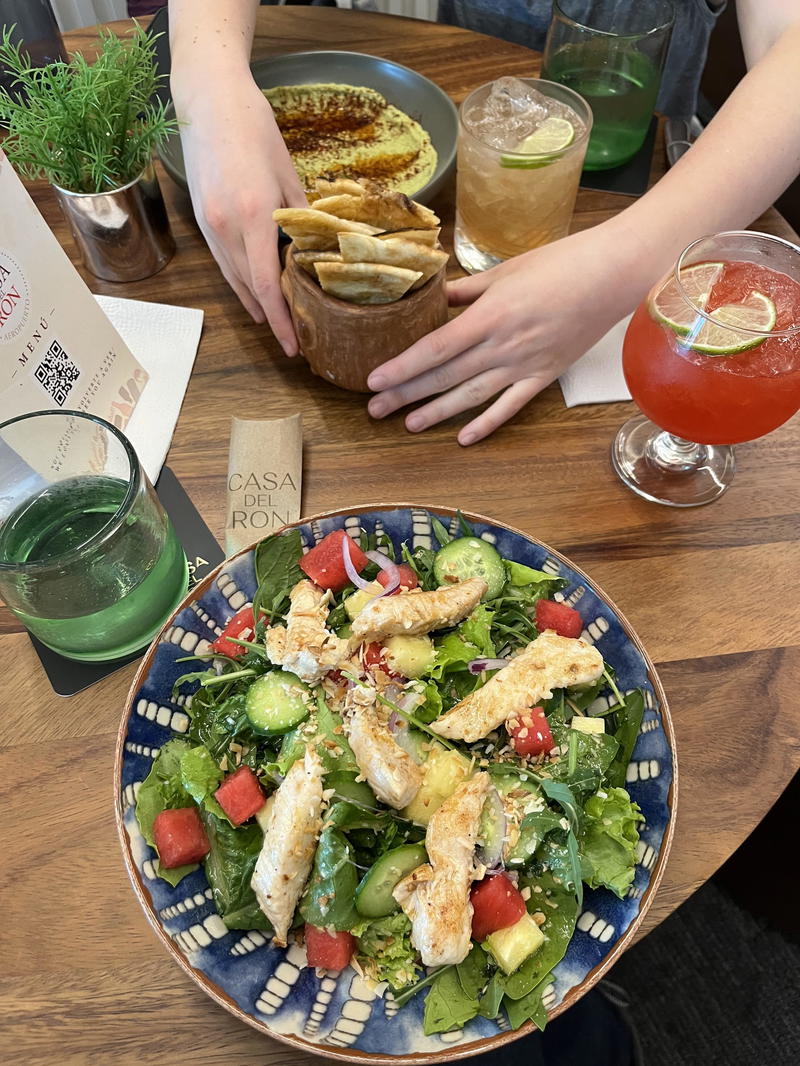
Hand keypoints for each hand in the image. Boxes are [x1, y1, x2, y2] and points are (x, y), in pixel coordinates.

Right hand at [176, 73, 306, 353]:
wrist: (207, 101)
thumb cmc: (254, 130)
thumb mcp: (287, 173)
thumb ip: (301, 216)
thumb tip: (318, 249)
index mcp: (253, 216)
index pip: (266, 284)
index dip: (280, 320)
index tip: (293, 345)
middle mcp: (226, 227)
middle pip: (249, 289)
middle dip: (271, 319)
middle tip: (293, 341)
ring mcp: (210, 225)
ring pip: (233, 279)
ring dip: (254, 305)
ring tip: (276, 324)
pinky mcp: (202, 219)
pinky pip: (223, 262)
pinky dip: (240, 282)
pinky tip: (254, 293)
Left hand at [366, 225, 638, 443]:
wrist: (613, 276)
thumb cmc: (561, 263)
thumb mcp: (506, 270)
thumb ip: (467, 290)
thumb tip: (436, 299)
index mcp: (490, 315)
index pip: (435, 348)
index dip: (402, 367)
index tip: (374, 380)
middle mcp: (502, 346)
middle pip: (445, 375)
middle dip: (406, 394)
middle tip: (374, 410)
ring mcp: (524, 365)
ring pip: (471, 395)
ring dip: (436, 412)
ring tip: (407, 424)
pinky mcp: (544, 376)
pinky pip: (510, 406)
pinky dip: (486, 424)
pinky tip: (464, 438)